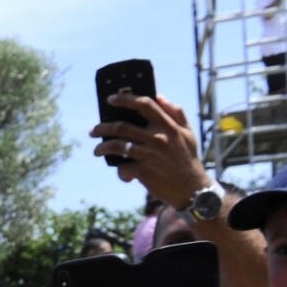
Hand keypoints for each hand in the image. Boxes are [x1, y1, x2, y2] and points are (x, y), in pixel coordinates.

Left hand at [90, 94, 211, 208]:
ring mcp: (149, 155)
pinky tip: (123, 174)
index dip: (125, 99)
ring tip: (97, 150)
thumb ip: (176, 112)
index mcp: (167, 126)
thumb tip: (159, 96)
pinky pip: (123, 168)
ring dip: (102, 148)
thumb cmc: (188, 159)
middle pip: (121, 127)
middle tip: (94, 130)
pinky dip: (120, 172)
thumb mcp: (187, 133)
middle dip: (102, 127)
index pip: (144, 104)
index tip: (111, 99)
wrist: (192, 190)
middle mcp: (157, 138)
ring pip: (116, 146)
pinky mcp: (144, 172)